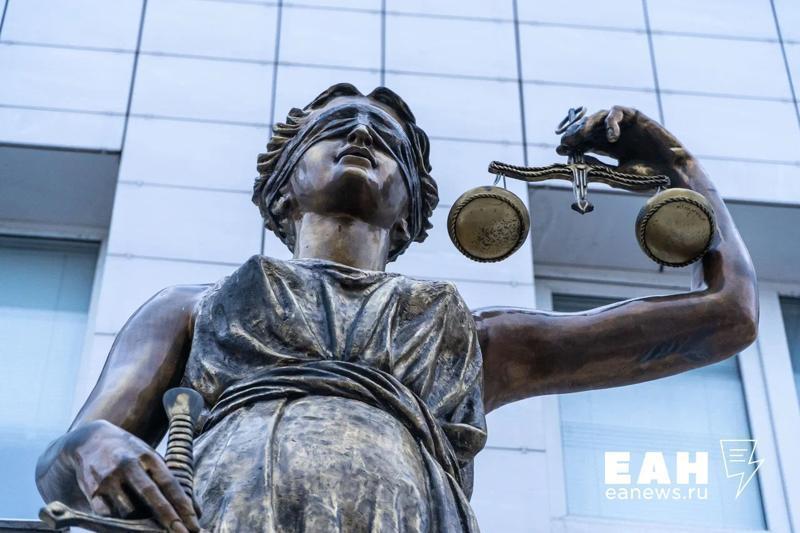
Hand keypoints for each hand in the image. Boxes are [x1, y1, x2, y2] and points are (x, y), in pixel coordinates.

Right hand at [59, 420, 199, 531]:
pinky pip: (108, 516)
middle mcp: (128, 465)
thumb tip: (197, 510)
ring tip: (152, 529)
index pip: (169, 482)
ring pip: (128, 510)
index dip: (183, 504)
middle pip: (151, 495)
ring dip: (142, 524)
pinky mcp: (92, 491)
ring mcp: (109, 478)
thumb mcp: (152, 459)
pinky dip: (120, 524)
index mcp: (148, 456)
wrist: (90, 440)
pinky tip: (129, 526)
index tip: (194, 522)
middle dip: (168, 517)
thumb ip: (172, 481)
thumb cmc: (130, 453)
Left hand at [556, 106, 692, 187]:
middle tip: (566, 141)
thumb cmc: (645, 177)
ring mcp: (625, 125)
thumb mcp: (614, 174)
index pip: (585, 142)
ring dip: (587, 125)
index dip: (572, 144)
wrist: (670, 173)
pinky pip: (617, 112)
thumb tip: (575, 161)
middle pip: (589, 128)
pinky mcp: (636, 116)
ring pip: (599, 117)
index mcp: (609, 149)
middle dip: (575, 133)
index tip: (560, 150)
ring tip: (580, 136)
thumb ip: (596, 167)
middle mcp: (615, 135)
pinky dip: (611, 122)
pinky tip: (612, 137)